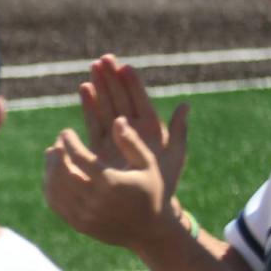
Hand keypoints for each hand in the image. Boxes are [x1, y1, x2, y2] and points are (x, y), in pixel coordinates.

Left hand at [44, 118, 178, 253]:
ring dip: (50, 169)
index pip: (79, 158)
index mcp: (112, 183)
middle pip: (62, 173)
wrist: (152, 231)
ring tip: (54, 155)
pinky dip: (50, 187)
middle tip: (58, 143)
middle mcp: (96, 201)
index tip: (66, 132)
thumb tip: (117, 120)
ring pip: (55, 189)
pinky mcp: (79, 225)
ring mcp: (85, 216)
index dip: (69, 142)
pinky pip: (56, 204)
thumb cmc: (152, 191)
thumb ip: (132, 143)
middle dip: (56, 154)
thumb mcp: (149, 165)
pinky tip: (54, 174)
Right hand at [78, 56, 189, 201]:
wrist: (145, 210)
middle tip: (103, 60)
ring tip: (92, 69)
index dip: (133, 83)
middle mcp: (132, 130)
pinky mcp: (99, 147)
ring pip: (106, 106)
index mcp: (151, 130)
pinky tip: (84, 89)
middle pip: (121, 98)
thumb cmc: (163, 186)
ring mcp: (114, 137)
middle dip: (112, 79)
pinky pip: (94, 122)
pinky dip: (90, 105)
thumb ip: (179, 132)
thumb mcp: (174, 158)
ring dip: (100, 87)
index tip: (124, 65)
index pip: (140, 100)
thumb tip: (185, 105)